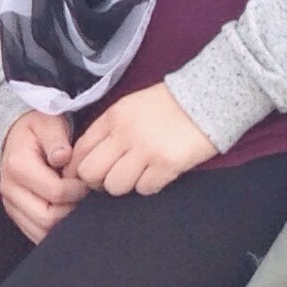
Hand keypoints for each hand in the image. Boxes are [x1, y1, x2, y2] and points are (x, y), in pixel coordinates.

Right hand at [0, 109, 86, 246]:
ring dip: (64, 223)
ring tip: (74, 203)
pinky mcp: (15, 213)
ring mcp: (10, 204)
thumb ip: (56, 139)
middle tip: (84, 196)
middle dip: (72, 210)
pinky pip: (35, 233)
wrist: (18, 133)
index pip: (56, 193)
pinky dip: (54, 230)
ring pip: (41, 231)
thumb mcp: (48, 123)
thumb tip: (62, 157)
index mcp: (18, 166)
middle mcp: (10, 189)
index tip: (88, 181)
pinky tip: (65, 213)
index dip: (79, 191)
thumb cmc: (37, 128)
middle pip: (47, 219)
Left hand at [67, 83, 215, 198]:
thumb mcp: (130, 107)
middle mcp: (124, 134)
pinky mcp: (166, 164)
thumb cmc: (168, 105)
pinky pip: (144, 189)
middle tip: (111, 180)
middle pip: (91, 173)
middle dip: (97, 182)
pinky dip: (148, 186)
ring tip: (137, 176)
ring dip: (125, 185)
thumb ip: (108, 129)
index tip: (85, 176)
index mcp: (112, 117)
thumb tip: (88, 158)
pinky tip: (157, 174)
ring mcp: (145, 150)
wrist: (209, 98)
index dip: (77, 168)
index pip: (80, 150)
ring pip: (115, 186)